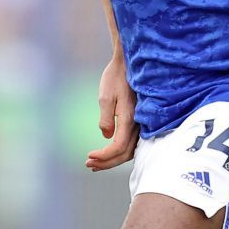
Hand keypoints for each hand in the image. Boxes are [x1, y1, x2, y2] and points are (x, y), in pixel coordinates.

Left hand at [85, 52, 137, 170]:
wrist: (127, 63)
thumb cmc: (115, 77)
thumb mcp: (105, 97)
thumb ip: (106, 118)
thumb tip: (107, 137)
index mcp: (129, 119)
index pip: (118, 147)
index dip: (104, 156)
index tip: (88, 157)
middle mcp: (138, 124)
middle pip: (125, 153)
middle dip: (106, 162)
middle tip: (88, 165)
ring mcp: (140, 123)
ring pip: (130, 150)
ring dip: (112, 159)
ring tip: (95, 163)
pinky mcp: (138, 121)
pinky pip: (132, 143)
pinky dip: (119, 152)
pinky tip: (108, 152)